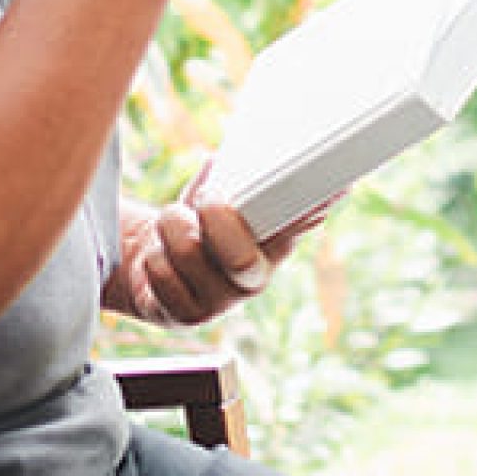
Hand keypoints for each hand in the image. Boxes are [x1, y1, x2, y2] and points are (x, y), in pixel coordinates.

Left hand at [113, 170, 316, 327]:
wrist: (154, 260)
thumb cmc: (195, 223)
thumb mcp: (215, 194)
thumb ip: (230, 177)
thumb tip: (222, 158)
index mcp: (276, 242)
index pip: (300, 223)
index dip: (312, 209)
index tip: (324, 188)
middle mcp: (256, 277)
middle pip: (241, 257)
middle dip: (214, 218)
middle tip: (205, 197)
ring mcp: (223, 301)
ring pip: (190, 254)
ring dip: (171, 226)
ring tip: (172, 221)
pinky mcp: (188, 317)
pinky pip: (162, 276)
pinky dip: (153, 256)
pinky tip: (160, 256)